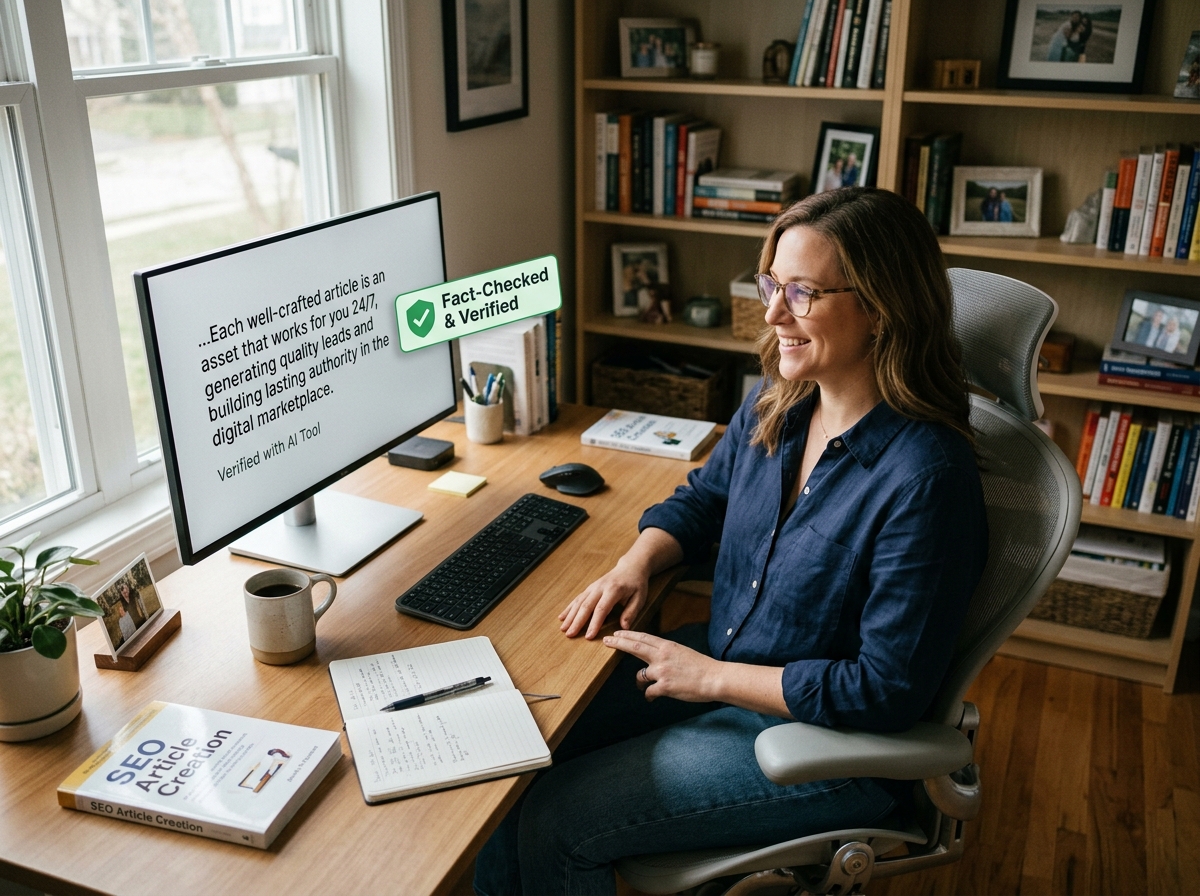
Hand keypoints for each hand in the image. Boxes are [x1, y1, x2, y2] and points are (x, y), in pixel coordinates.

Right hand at [559, 560, 647, 639]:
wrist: (630, 567)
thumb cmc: (636, 584)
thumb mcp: (639, 598)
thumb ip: (631, 612)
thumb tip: (624, 627)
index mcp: (613, 590)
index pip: (601, 609)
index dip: (594, 623)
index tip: (588, 636)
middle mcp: (600, 587)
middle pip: (586, 606)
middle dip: (577, 621)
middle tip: (569, 635)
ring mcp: (593, 587)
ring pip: (579, 602)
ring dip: (570, 616)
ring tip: (563, 629)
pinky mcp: (590, 588)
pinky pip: (577, 598)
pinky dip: (569, 608)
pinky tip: (562, 617)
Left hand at [603, 630, 720, 703]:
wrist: (714, 678)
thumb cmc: (701, 666)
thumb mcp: (682, 652)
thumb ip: (667, 653)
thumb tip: (654, 656)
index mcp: (667, 646)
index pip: (643, 638)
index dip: (628, 635)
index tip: (616, 632)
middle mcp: (662, 656)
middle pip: (635, 647)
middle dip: (619, 643)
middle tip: (607, 640)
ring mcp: (662, 671)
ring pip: (640, 675)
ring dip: (639, 681)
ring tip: (641, 684)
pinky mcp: (665, 686)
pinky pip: (649, 692)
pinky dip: (649, 695)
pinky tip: (652, 697)